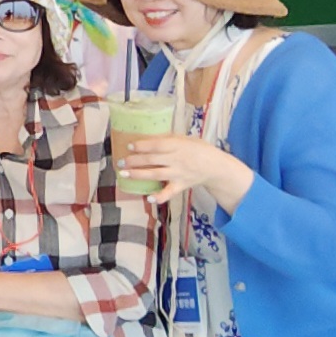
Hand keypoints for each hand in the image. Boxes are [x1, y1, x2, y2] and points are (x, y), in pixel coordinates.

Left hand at [116, 132, 253, 209]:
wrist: (215, 166)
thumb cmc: (197, 149)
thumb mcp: (185, 138)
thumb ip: (168, 138)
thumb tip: (147, 138)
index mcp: (177, 146)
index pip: (157, 145)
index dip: (142, 146)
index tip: (129, 146)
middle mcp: (177, 160)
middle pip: (152, 160)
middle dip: (134, 161)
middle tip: (120, 162)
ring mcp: (178, 174)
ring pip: (155, 175)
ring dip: (138, 175)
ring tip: (124, 174)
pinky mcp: (181, 186)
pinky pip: (169, 193)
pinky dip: (159, 197)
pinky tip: (148, 198)